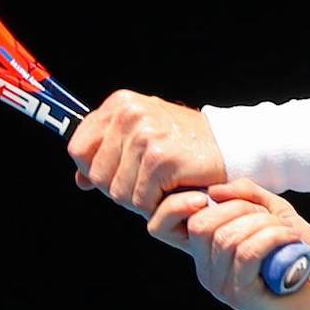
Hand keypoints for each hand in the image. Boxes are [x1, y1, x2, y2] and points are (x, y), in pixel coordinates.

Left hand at [67, 90, 227, 217]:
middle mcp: (130, 114)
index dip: (94, 170)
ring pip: (118, 192)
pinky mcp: (162, 159)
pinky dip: (157, 205)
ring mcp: (146, 136)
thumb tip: (80, 180)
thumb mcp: (142, 137)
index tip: (120, 173)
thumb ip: (107, 154)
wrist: (231, 146)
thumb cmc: (184, 145)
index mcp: (120, 104)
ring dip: (140, 199)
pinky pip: (141, 200)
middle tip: (149, 183)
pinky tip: (174, 190)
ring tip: (162, 185)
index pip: (78, 149)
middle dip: (120, 188)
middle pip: (97, 175)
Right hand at [146, 179, 309, 309]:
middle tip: (271, 217)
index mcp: (206, 248)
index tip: (227, 197)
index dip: (192, 203)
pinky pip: (248, 252)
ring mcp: (220, 284)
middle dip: (242, 209)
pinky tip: (290, 238)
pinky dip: (272, 236)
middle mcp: (206, 269)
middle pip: (204, 225)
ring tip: (286, 231)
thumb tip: (215, 190)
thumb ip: (247, 195)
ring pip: (229, 237)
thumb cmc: (295, 251)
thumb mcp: (272, 212)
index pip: (178, 222)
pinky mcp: (240, 295)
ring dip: (264, 224)